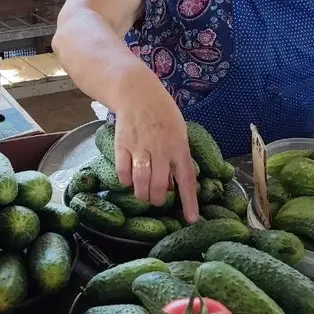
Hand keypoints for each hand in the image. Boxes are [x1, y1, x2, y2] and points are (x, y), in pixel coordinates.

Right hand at [111, 70, 199, 223]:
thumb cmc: (163, 114)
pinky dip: (127, 181)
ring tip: (143, 195)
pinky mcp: (122, 146)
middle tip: (156, 200)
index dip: (189, 201)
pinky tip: (130, 179)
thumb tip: (171, 185)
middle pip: (159, 186)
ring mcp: (140, 148)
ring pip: (141, 183)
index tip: (191, 220)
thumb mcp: (179, 133)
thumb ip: (177, 158)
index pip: (187, 179)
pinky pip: (123, 173)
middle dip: (157, 200)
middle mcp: (161, 149)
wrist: (137, 93)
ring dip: (142, 195)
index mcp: (179, 146)